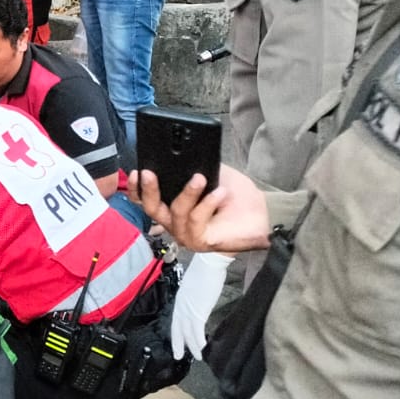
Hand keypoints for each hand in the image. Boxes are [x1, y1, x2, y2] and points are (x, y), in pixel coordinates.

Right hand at [131, 164, 271, 253]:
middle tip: (150, 173)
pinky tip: (219, 193)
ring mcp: (186, 233)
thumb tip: (181, 157)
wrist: (262, 214)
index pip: (145, 199)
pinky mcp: (200, 241)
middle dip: (149, 189)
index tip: (137, 171)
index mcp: (172, 206)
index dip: (136, 187)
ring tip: (200, 178)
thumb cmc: (237, 197)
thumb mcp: (212, 173)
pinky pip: (195, 221)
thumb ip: (195, 168)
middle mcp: (174, 222)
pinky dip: (206, 205)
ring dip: (187, 193)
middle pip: (151, 208)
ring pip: (176, 212)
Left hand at [170, 251, 231, 359]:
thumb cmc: (206, 270)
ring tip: (195, 356)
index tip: (178, 339)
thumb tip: (200, 299)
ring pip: (187, 332)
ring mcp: (188, 309)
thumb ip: (196, 294)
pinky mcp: (198, 311)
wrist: (209, 263)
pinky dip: (198, 341)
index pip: (176, 318)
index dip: (177, 330)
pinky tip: (202, 349)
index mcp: (181, 298)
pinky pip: (196, 331)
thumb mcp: (196, 284)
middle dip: (178, 343)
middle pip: (177, 328)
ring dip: (191, 346)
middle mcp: (181, 305)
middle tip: (178, 355)